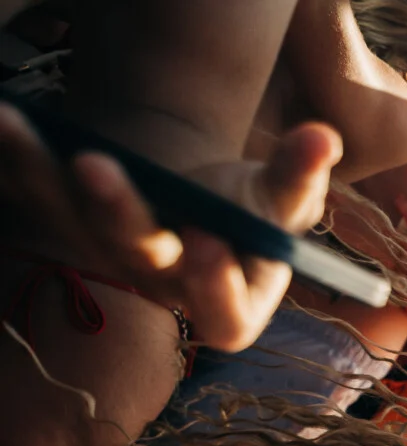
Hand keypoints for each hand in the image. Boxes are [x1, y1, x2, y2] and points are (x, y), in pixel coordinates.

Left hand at [0, 104, 339, 350]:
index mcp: (228, 305)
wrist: (192, 205)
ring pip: (78, 222)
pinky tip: (7, 120)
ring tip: (25, 126)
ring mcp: (109, 255)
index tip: (209, 239)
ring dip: (49, 175)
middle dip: (118, 210)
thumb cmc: (248, 212)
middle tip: (97, 164)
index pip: (223, 313)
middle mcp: (160, 285)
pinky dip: (18, 156)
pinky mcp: (69, 222)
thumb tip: (324, 137)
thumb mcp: (283, 200)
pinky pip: (36, 192)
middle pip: (139, 256)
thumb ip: (302, 176)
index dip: (214, 283)